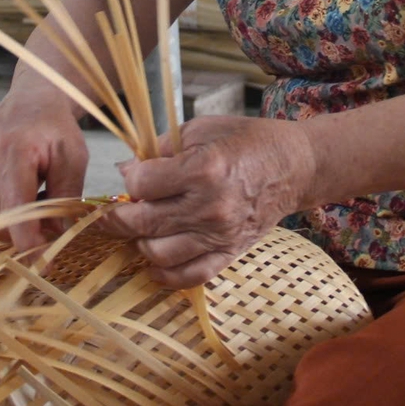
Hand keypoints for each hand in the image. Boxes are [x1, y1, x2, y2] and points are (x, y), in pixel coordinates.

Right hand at [0, 90, 89, 251]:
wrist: (29, 102)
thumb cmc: (54, 129)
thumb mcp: (73, 159)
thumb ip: (66, 198)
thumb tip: (55, 238)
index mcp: (13, 152)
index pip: (14, 211)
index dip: (30, 243)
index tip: (45, 265)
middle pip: (1, 222)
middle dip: (27, 232)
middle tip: (51, 221)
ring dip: (13, 224)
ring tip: (33, 197)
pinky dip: (0, 215)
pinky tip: (15, 194)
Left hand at [103, 115, 315, 288]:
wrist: (294, 167)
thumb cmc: (247, 141)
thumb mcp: (201, 129)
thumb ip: (160, 149)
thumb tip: (126, 171)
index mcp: (203, 170)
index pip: (141, 184)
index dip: (129, 179)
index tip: (132, 175)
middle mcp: (210, 207)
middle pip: (142, 222)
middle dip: (116, 217)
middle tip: (110, 212)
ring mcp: (220, 235)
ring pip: (158, 253)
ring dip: (139, 243)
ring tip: (139, 230)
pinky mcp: (230, 253)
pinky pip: (190, 276)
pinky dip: (166, 275)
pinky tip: (154, 263)